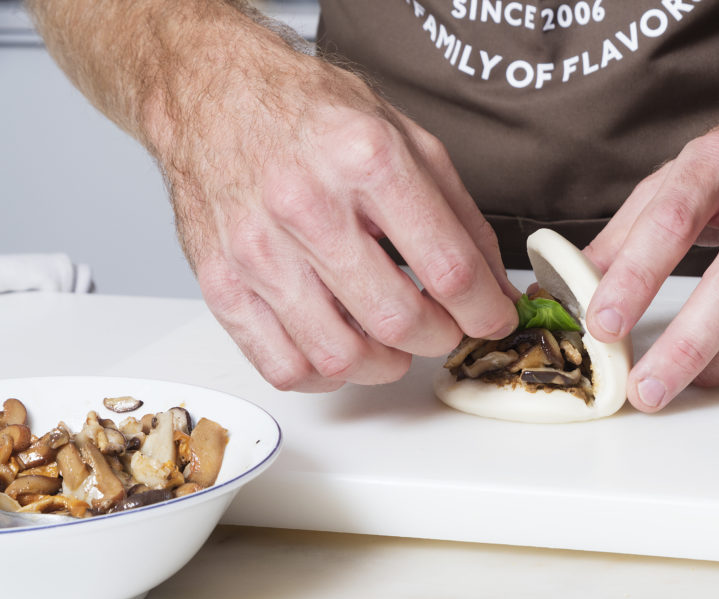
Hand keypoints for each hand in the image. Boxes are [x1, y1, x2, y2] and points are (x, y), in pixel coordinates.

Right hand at [160, 51, 517, 391]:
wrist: (214, 94)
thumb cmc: (311, 114)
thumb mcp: (408, 140)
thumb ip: (461, 219)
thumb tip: (495, 288)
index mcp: (367, 160)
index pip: (447, 267)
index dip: (484, 309)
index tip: (493, 317)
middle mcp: (308, 206)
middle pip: (399, 319)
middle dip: (440, 338)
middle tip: (445, 327)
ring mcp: (258, 249)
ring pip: (341, 356)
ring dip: (387, 364)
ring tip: (396, 342)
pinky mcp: (222, 283)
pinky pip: (283, 365)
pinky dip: (327, 375)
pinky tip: (341, 349)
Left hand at [584, 102, 718, 412]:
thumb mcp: (685, 170)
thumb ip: (628, 230)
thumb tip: (569, 283)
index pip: (672, 224)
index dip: (635, 279)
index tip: (602, 323)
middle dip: (683, 347)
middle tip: (642, 390)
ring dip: (715, 365)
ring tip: (668, 388)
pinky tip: (712, 367)